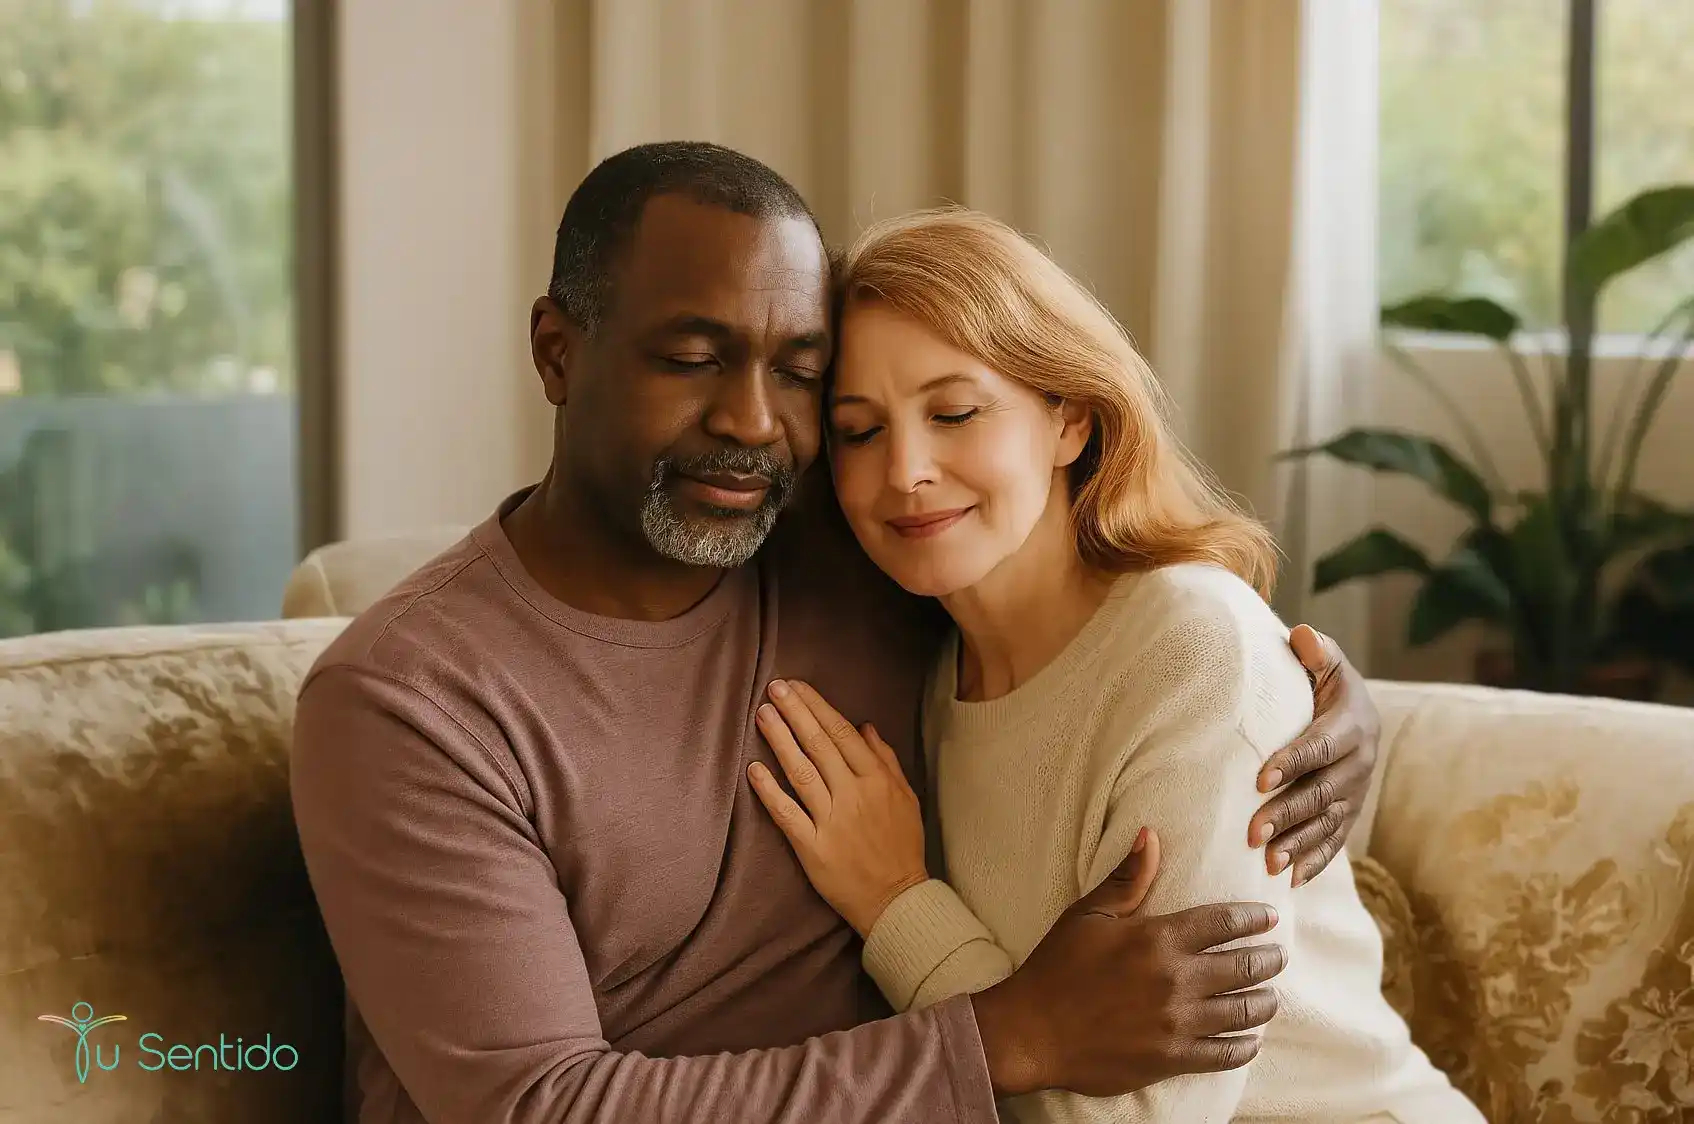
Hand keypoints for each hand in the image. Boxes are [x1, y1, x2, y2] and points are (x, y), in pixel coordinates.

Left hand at [747, 679, 927, 936]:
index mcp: (877, 780)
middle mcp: (853, 795)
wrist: (896, 898)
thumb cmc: (902, 847)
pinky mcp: (812, 847)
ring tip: (763, 714)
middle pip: (819, 745)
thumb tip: (866, 727)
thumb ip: (887, 760)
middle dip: (795, 712)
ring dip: (780, 740)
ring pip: (801, 771)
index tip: (798, 687)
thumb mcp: (906, 798)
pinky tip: (753, 768)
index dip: (817, 707)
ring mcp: (831, 821)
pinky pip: (786, 813)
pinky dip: (768, 790)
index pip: (842, 733)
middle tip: (774, 687)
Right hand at [972, 833, 1284, 1097]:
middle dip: (1269, 960)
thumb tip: (1151, 834)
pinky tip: (1251, 1039)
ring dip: (1264, 1003)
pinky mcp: (1172, 1058)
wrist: (1031, 1032)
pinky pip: (1225, 1053)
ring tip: (1270, 997)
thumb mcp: (1088, 914)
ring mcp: (1177, 1022)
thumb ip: (1128, 877)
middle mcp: (1176, 979)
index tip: (1270, 918)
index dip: (1254, 918)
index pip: (1224, 922)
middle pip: (1244, 967)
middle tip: (1278, 957)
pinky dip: (1245, 1045)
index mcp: (1158, 938)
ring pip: (1244, 1012)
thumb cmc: (1057, 967)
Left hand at [1248, 624, 1381, 885]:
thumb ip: (1316, 652)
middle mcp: (1360, 763)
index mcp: (1352, 725)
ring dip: (1298, 845)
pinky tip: (1289, 880)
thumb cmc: (1324, 683)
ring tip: (1268, 862)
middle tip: (1252, 832)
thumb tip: (1302, 635)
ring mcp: (1356, 793)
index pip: (1320, 746)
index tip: (1259, 779)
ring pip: (1328, 824)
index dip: (1292, 762)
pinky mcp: (1350, 815)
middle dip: (1287, 814)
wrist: (1355, 712)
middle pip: (1322, 793)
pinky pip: (1334, 843)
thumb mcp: (1325, 663)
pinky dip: (1313, 862)